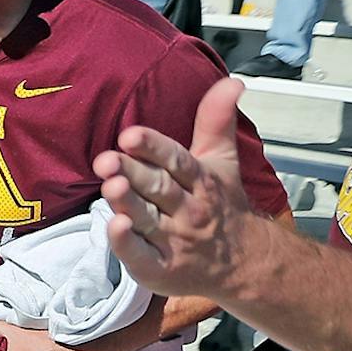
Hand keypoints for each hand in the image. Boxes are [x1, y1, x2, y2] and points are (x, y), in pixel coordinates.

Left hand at [97, 77, 271, 300]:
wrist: (245, 264)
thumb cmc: (223, 206)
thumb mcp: (223, 161)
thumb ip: (216, 121)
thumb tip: (231, 81)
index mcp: (200, 181)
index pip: (176, 161)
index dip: (154, 148)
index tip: (130, 135)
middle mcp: (187, 210)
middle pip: (157, 188)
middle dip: (132, 173)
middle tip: (106, 160)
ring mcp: (174, 240)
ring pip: (147, 219)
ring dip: (128, 203)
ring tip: (110, 186)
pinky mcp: (160, 269)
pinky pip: (141, 256)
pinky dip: (127, 244)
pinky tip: (114, 226)